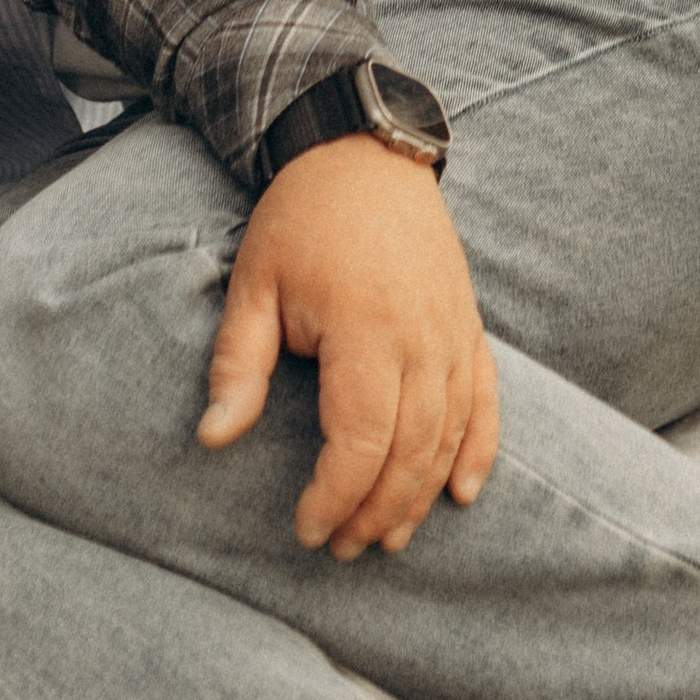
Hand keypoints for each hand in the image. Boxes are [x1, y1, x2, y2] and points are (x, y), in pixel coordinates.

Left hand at [198, 136, 501, 559]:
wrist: (363, 151)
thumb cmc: (301, 220)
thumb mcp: (254, 285)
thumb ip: (239, 366)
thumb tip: (213, 439)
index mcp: (366, 329)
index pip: (362, 441)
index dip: (335, 496)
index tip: (306, 529)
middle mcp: (422, 336)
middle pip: (411, 451)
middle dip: (375, 510)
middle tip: (341, 549)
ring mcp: (454, 330)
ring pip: (450, 434)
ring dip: (421, 495)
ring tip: (387, 538)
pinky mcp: (468, 323)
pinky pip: (486, 398)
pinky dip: (480, 450)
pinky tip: (462, 494)